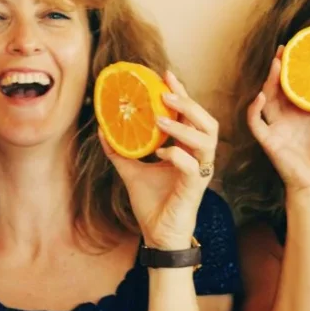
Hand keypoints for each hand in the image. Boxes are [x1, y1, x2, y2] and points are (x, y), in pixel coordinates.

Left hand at [101, 71, 216, 250]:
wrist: (157, 235)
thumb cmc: (152, 203)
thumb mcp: (131, 171)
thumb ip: (120, 150)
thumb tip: (102, 130)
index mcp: (188, 149)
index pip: (190, 115)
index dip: (181, 94)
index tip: (165, 75)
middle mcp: (198, 157)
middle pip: (207, 121)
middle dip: (188, 103)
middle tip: (164, 93)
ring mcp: (200, 172)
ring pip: (206, 139)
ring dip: (184, 126)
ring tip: (160, 118)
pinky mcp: (196, 188)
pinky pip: (193, 166)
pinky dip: (177, 155)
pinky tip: (159, 152)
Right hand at [247, 46, 309, 195]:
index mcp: (305, 114)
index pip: (298, 87)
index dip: (297, 70)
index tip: (301, 51)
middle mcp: (288, 118)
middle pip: (279, 88)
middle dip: (279, 69)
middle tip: (284, 49)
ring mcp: (276, 128)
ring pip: (266, 99)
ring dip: (268, 82)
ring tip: (276, 66)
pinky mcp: (268, 140)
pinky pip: (256, 122)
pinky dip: (254, 109)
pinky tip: (260, 97)